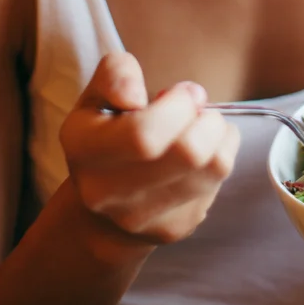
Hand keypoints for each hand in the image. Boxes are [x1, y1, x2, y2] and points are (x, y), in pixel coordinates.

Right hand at [60, 53, 239, 247]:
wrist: (104, 207)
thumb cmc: (107, 133)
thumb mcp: (98, 94)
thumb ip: (115, 74)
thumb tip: (134, 97)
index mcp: (83, 149)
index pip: (144, 134)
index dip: (178, 106)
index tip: (183, 93)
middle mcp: (106, 192)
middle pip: (188, 153)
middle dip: (208, 119)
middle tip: (199, 108)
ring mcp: (141, 218)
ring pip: (214, 168)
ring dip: (220, 136)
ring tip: (203, 128)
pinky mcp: (173, 230)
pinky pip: (218, 185)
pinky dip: (220, 158)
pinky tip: (200, 155)